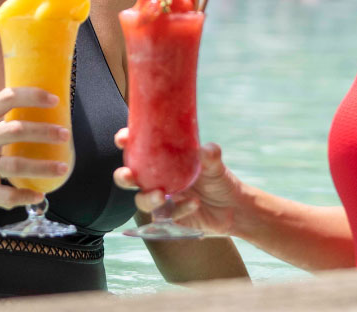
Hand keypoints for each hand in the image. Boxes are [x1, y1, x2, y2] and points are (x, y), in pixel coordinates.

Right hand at [0, 87, 70, 212]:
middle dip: (43, 132)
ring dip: (42, 167)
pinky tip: (40, 194)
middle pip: (13, 131)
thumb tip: (48, 109)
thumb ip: (3, 118)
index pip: (6, 98)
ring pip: (13, 166)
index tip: (55, 100)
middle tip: (65, 134)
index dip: (33, 97)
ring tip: (63, 168)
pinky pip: (5, 196)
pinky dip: (25, 196)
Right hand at [113, 129, 243, 235]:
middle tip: (128, 175)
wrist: (233, 207)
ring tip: (161, 195)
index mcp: (161, 161)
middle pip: (130, 178)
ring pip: (142, 201)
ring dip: (147, 198)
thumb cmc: (219, 179)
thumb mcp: (215, 164)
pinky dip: (180, 209)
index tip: (123, 139)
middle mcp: (156, 181)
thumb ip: (210, 155)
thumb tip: (205, 149)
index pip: (137, 149)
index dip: (125, 142)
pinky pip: (167, 216)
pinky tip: (194, 204)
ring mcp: (162, 201)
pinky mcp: (170, 219)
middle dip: (123, 176)